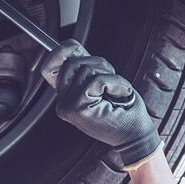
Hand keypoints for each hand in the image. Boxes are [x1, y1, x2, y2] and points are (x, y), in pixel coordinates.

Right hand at [38, 40, 161, 170]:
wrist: (135, 136)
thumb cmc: (123, 111)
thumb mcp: (100, 83)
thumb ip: (84, 67)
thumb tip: (70, 47)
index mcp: (65, 97)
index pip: (50, 66)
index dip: (61, 51)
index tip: (76, 48)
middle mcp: (63, 103)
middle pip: (72, 63)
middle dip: (98, 64)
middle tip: (110, 82)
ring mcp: (69, 107)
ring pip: (86, 69)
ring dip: (110, 76)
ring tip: (115, 91)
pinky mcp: (79, 108)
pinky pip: (97, 80)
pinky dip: (115, 83)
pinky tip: (120, 94)